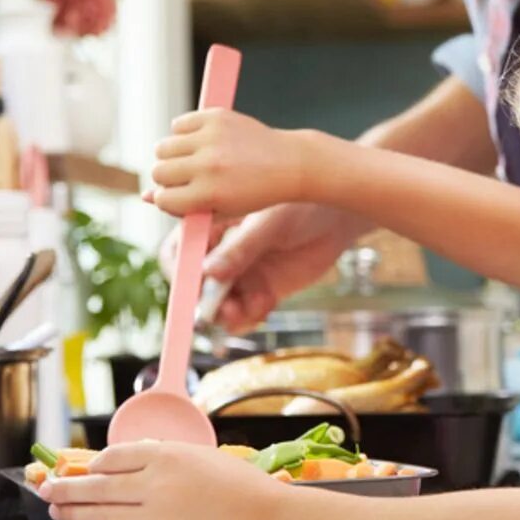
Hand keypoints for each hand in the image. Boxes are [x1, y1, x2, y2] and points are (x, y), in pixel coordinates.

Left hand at [42, 442, 285, 519]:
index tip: (81, 466)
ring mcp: (154, 519)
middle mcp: (155, 485)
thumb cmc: (243, 486)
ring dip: (74, 511)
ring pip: (101, 514)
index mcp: (168, 456)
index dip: (92, 463)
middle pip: (97, 485)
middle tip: (48, 487)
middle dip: (67, 487)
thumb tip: (133, 465)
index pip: (114, 457)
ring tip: (57, 509)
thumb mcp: (203, 457)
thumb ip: (167, 460)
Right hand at [150, 109, 310, 220]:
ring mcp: (212, 138)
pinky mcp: (217, 117)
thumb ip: (182, 208)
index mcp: (209, 194)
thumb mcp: (220, 209)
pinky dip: (184, 132)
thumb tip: (146, 196)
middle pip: (158, 171)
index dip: (171, 199)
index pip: (163, 198)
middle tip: (188, 177)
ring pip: (163, 146)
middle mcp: (208, 165)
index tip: (184, 196)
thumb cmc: (253, 192)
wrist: (290, 164)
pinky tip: (202, 140)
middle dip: (169, 177)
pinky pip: (178, 123)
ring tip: (193, 159)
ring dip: (173, 154)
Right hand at [159, 200, 366, 333]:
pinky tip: (266, 304)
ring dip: (225, 314)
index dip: (179, 270)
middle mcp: (223, 252)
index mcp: (214, 225)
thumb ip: (241, 248)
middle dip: (202, 300)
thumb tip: (207, 273)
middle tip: (219, 308)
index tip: (190, 285)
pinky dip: (249, 315)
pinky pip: (245, 313)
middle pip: (195, 285)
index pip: (180, 250)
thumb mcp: (268, 223)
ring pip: (218, 304)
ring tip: (243, 310)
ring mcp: (242, 273)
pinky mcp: (263, 290)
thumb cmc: (302, 203)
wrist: (340, 214)